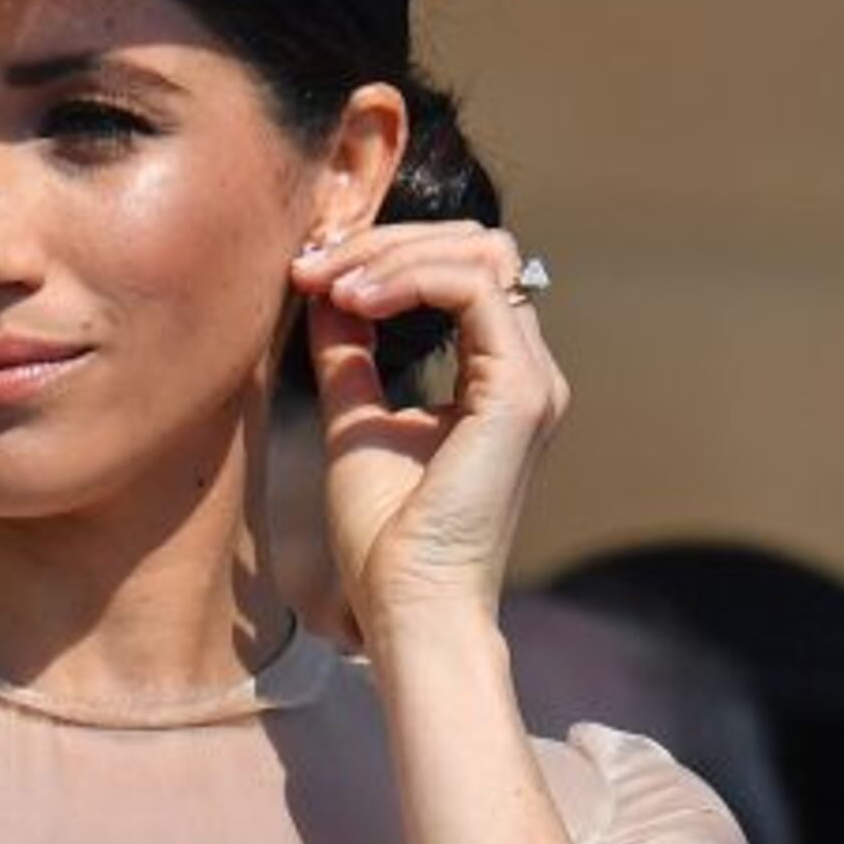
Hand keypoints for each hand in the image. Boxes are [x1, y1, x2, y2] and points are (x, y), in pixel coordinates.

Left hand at [288, 220, 568, 647]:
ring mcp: (531, 380)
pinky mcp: (520, 394)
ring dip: (391, 254)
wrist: (408, 602)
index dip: (386, 254)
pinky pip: (475, 290)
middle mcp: (526, 371)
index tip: (311, 271)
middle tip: (313, 264)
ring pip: (480, 255)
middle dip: (387, 241)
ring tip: (328, 282)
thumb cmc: (386, 535)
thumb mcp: (355, 420)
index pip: (462, 270)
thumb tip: (325, 289)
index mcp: (497, 377)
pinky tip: (354, 302)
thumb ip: (349, 354)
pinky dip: (409, 280)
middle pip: (478, 247)